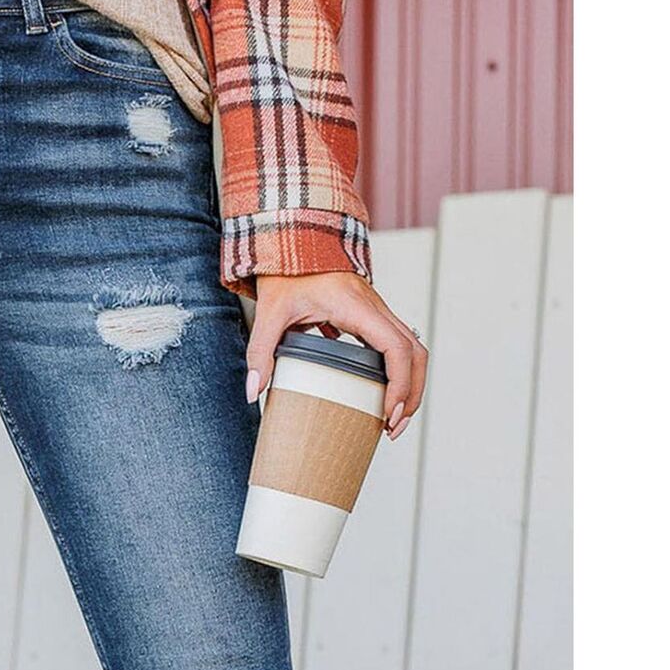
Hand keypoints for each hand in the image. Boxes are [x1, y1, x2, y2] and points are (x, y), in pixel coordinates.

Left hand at [245, 272, 427, 439]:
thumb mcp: (270, 313)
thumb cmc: (285, 273)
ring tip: (392, 418)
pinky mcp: (371, 317)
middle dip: (412, 394)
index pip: (396, 348)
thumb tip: (253, 391)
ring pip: (413, 349)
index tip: (389, 414)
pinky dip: (399, 372)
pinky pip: (398, 345)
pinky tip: (381, 395)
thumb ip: (261, 351)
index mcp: (357, 307)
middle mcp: (375, 308)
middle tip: (393, 428)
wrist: (294, 241)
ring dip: (410, 384)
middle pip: (416, 353)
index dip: (400, 384)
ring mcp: (377, 312)